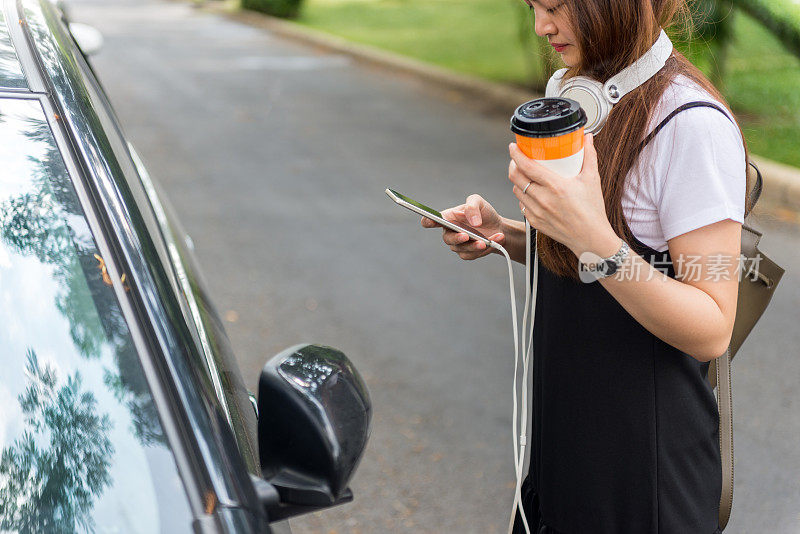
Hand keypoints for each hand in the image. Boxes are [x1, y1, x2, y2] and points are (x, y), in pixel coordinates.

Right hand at [421, 194, 505, 259]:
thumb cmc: (484, 213)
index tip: (429, 221)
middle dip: (457, 238)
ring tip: (486, 241)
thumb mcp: (478, 202)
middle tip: (466, 236)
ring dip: (475, 245)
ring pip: (461, 248)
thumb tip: (473, 222)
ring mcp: (458, 244)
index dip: (428, 221)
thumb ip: (472, 207)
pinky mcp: (467, 253)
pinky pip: (472, 254)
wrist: (499, 227)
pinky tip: (495, 240)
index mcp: (448, 217)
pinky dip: (485, 248)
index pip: (432, 220)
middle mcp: (450, 232)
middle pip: (447, 238)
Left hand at [508, 133, 617, 256]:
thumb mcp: (592, 179)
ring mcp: (537, 212)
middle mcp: (543, 199)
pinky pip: (521, 205)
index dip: (516, 154)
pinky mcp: (534, 222)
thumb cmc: (593, 211)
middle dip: (513, 165)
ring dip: (517, 180)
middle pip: (516, 177)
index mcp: (556, 187)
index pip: (527, 166)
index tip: (513, 147)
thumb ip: (589, 156)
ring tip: (524, 175)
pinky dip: (523, 196)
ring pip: (516, 191)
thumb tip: (587, 138)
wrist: (591, 238)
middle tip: (517, 159)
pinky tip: (530, 192)